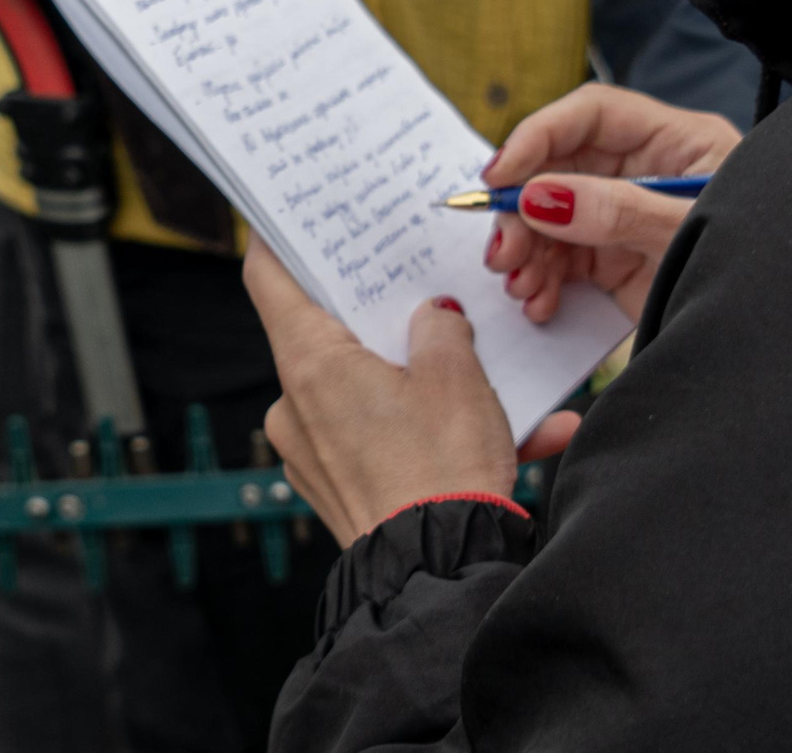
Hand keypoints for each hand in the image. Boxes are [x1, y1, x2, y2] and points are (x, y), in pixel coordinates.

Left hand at [244, 238, 569, 545]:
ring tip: (500, 384)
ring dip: (427, 384)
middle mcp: (295, 406)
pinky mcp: (342, 489)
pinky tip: (523, 434)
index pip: (269, 279)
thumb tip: (434, 319)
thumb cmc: (440, 468)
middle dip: (382, 318)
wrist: (441, 575)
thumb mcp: (454, 375)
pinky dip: (437, 434)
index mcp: (308, 363)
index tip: (290, 215)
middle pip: (328, 335)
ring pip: (368, 391)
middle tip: (426, 294)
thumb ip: (440, 329)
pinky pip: (388, 441)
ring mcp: (314, 452)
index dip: (279, 240)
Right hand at [483, 85, 742, 322]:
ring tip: (521, 287)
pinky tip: (540, 304)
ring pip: (551, 218)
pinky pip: (562, 261)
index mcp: (677, 143)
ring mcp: (628, 220)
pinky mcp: (618, 265)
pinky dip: (542, 282)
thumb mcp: (689, 234)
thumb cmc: (759, 272)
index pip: (592, 116)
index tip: (498, 176)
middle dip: (522, 209)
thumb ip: (619, 211)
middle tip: (504, 252)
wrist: (781, 341)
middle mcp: (646, 174)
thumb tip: (539, 195)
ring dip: (526, 251)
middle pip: (559, 168)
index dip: (539, 136)